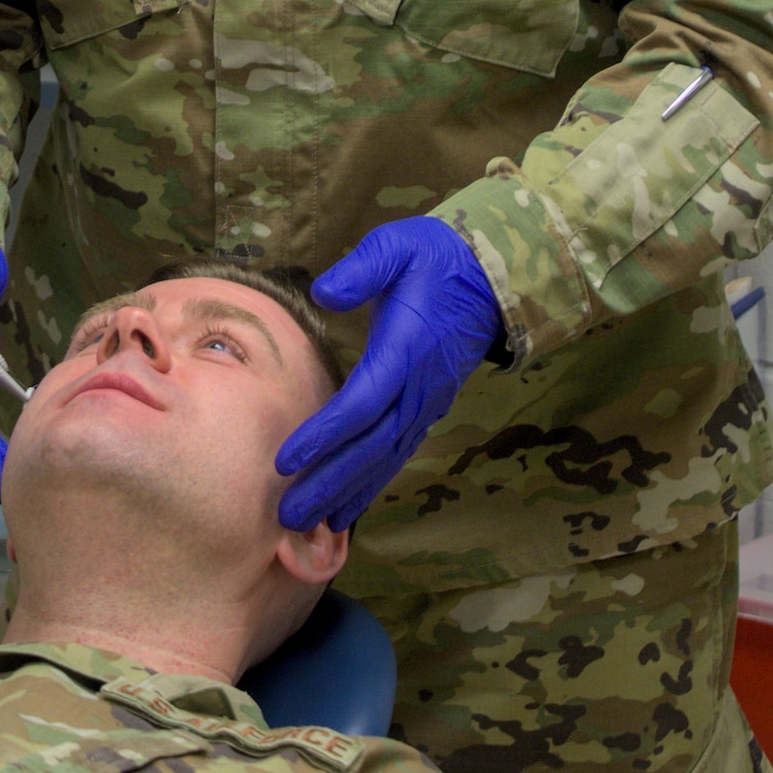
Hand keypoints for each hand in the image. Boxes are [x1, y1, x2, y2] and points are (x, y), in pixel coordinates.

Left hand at [276, 217, 502, 532]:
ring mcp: (426, 402)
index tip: (286, 460)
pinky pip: (397, 453)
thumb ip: (362, 270)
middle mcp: (418, 386)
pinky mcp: (427, 407)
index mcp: (406, 349)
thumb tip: (324, 292)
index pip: (362, 403)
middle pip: (371, 446)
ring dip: (348, 493)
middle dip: (329, 483)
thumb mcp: (396, 246)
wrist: (486, 275)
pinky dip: (371, 484)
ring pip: (386, 458)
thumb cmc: (432, 257)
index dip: (325, 434)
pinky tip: (347, 509)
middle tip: (288, 516)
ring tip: (310, 526)